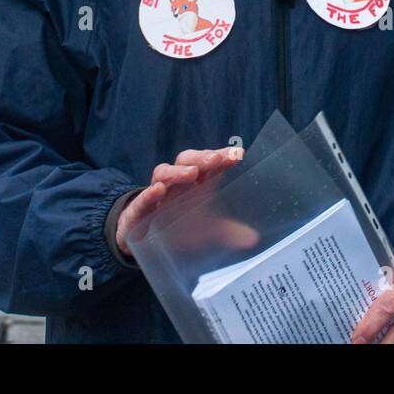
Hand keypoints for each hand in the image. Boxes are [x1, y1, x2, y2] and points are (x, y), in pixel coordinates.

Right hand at [115, 147, 245, 256]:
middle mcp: (178, 183)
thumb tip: (253, 239)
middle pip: (187, 160)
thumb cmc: (181, 223)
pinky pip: (143, 199)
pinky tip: (158, 190)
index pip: (211, 163)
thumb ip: (229, 232)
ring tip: (191, 173)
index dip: (223, 156)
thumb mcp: (207, 229)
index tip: (239, 154)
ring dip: (177, 171)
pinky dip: (150, 193)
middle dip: (201, 157)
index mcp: (197, 182)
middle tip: (215, 159)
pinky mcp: (140, 209)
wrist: (146, 238)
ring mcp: (158, 194)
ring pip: (164, 173)